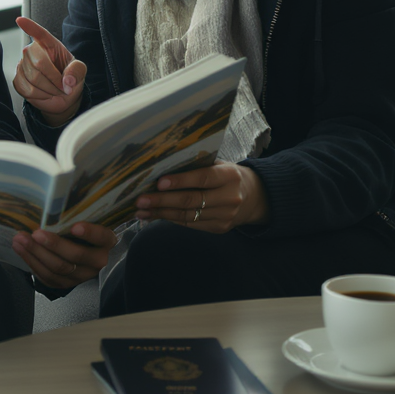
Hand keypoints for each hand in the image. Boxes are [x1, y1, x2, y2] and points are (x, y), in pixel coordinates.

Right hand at [12, 16, 86, 126]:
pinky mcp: (18, 80)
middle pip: (39, 64)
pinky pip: (27, 89)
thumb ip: (77, 72)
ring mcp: (23, 66)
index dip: (30, 26)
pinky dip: (40, 96)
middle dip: (54, 79)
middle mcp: (33, 52)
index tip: (20, 20)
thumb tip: (67, 80)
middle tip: (63, 86)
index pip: (40, 34)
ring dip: (49, 89)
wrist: (62, 97)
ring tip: (55, 90)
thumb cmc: (70, 78)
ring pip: (33, 79)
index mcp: (49, 45)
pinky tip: (45, 93)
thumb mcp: (79, 72)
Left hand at [12, 221, 116, 289]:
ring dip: (36, 254)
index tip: (75, 227)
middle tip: (35, 233)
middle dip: (52, 244)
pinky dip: (34, 264)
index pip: (102, 237)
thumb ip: (77, 216)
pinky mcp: (68, 283)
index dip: (90, 233)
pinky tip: (23, 252)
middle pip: (75, 255)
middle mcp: (97, 261)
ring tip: (20, 240)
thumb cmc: (85, 230)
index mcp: (107, 242)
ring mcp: (83, 275)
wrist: (88, 252)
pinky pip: (49, 278)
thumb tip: (52, 205)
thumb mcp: (89, 221)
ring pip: (59, 268)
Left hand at [134, 161, 269, 231]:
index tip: (159, 182)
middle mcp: (230, 197)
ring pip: (188, 216)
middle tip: (140, 200)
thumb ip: (196, 166)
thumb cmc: (226, 175)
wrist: (254, 197)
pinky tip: (154, 216)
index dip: (180, 181)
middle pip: (191, 201)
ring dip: (161, 213)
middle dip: (162, 201)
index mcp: (229, 175)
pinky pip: (190, 224)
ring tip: (140, 211)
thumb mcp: (218, 165)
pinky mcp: (219, 228)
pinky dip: (170, 219)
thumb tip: (160, 167)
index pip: (202, 178)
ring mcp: (225, 216)